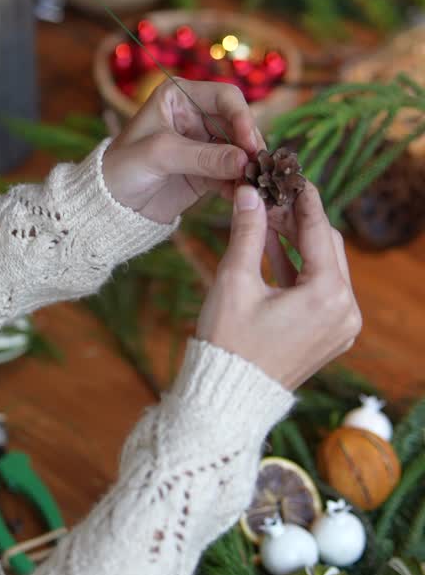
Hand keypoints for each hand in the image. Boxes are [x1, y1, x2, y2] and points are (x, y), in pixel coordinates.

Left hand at [101, 79, 261, 223]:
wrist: (110, 205)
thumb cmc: (122, 168)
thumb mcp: (159, 155)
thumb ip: (202, 156)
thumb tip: (244, 161)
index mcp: (179, 97)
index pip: (225, 97)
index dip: (242, 117)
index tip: (249, 144)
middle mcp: (196, 115)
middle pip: (238, 123)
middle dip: (249, 144)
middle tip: (258, 167)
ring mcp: (204, 144)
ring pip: (240, 149)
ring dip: (249, 165)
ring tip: (254, 183)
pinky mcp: (208, 171)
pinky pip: (233, 173)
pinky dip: (240, 182)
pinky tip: (242, 195)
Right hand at [196, 182, 361, 390]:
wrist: (229, 399)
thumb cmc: (229, 343)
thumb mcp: (235, 280)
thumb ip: (248, 232)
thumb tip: (250, 193)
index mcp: (328, 296)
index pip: (319, 231)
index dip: (303, 198)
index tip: (290, 174)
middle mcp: (345, 311)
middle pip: (327, 247)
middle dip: (299, 220)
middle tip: (269, 197)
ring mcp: (340, 327)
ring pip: (324, 267)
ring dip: (297, 243)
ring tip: (265, 219)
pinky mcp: (329, 336)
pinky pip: (319, 290)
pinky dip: (297, 269)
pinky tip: (270, 248)